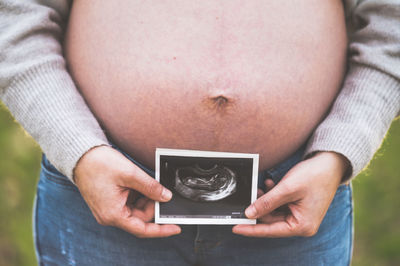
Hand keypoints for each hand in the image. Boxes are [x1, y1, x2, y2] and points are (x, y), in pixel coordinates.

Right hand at [74, 145, 180, 237]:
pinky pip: (129, 203)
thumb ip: (151, 187)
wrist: (81, 154)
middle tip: (161, 191)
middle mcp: (110, 215)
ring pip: (136, 210)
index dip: (161, 230)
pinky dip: (138, 195)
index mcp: (113, 214)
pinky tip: (141, 184)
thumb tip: (166, 197)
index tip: (176, 228)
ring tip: (147, 183)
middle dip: (152, 205)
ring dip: (145, 199)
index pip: (142, 229)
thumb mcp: (130, 174)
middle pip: (140, 218)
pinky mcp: (110, 201)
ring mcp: (109, 209)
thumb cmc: (99, 164)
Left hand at [233, 151, 348, 236]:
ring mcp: (300, 215)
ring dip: (265, 200)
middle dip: (259, 208)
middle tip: (248, 197)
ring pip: (273, 212)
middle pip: (271, 221)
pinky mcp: (298, 206)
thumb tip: (249, 213)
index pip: (270, 230)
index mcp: (302, 225)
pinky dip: (272, 196)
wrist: (330, 162)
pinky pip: (279, 205)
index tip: (236, 227)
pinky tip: (270, 184)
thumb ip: (267, 203)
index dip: (251, 229)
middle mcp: (302, 224)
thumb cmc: (315, 175)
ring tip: (260, 187)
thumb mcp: (287, 188)